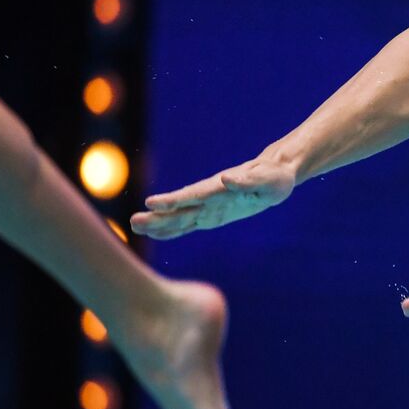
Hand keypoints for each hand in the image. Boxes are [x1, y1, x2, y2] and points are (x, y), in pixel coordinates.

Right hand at [131, 156, 295, 239]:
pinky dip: (174, 230)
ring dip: (159, 223)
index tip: (151, 203)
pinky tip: (156, 234)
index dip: (173, 200)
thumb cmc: (274, 178)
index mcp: (222, 188)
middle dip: (158, 216)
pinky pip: (190, 224)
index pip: (194, 195)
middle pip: (181, 208)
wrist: (275, 174)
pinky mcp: (213, 215)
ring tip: (135, 226)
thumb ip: (247, 181)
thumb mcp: (267, 181)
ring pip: (181, 217)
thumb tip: (226, 178)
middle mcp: (211, 197)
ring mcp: (209, 207)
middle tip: (133, 221)